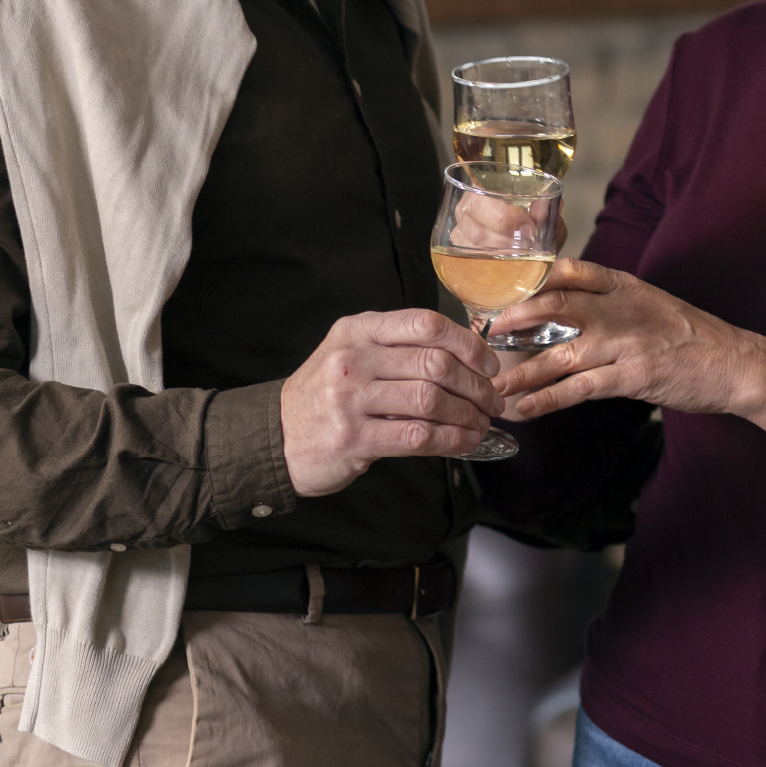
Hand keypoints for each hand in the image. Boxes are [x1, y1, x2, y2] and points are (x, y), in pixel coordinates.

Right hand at [279, 308, 502, 497]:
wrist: (273, 438)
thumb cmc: (325, 395)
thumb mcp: (352, 354)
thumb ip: (398, 348)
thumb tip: (467, 357)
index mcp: (358, 330)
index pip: (426, 324)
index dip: (467, 343)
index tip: (488, 364)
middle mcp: (353, 359)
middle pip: (435, 363)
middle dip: (476, 384)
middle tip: (492, 400)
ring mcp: (350, 400)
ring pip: (431, 400)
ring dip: (467, 414)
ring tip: (482, 423)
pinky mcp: (353, 438)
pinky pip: (418, 436)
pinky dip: (451, 440)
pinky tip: (464, 442)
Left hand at [491, 258, 765, 420]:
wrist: (735, 364)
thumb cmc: (692, 336)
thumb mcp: (653, 303)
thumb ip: (613, 302)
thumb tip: (566, 308)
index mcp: (626, 286)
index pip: (572, 270)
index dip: (533, 278)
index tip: (503, 290)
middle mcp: (622, 308)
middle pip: (556, 304)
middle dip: (515, 318)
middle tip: (484, 333)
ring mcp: (627, 342)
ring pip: (560, 353)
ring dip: (522, 371)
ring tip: (494, 386)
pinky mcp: (633, 377)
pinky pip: (579, 389)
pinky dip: (547, 400)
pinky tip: (524, 410)